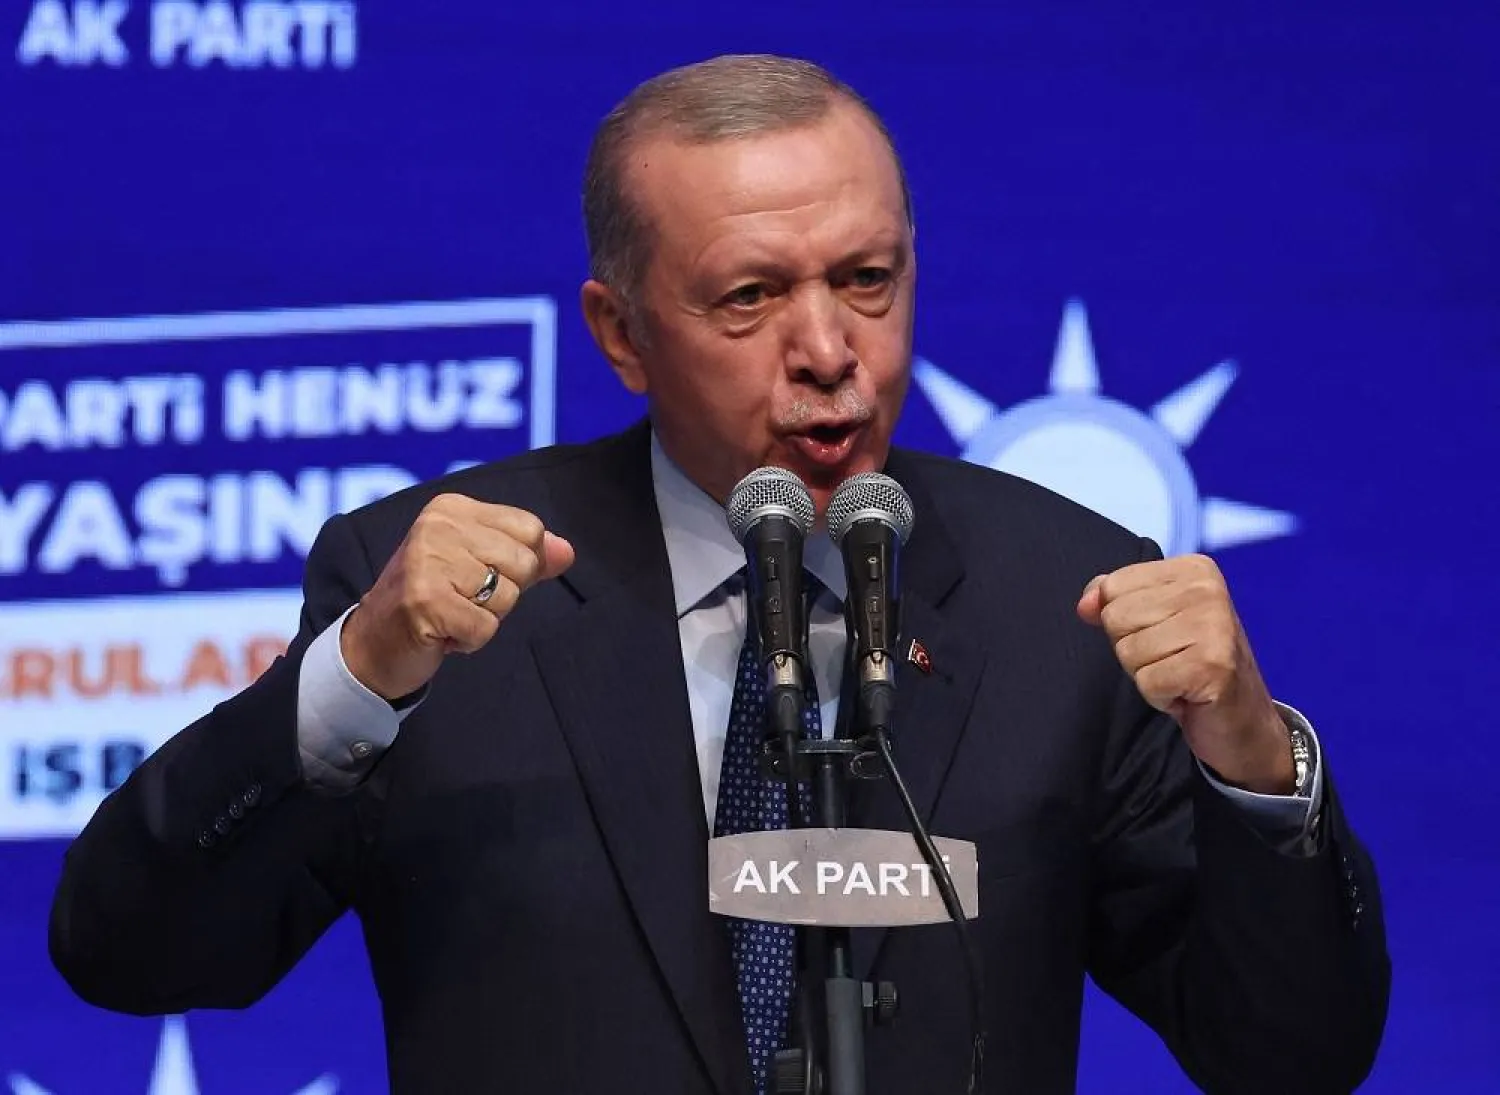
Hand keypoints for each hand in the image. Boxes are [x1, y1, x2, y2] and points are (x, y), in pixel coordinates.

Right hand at [341, 494, 574, 699]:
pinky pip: (486, 627)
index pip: (530, 529)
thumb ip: (527, 555)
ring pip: (508, 597)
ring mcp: (427, 562)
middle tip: (462, 598)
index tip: (477, 575)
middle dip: (503, 594)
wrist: (373, 644)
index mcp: (452, 508)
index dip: (519, 564)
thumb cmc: (433, 600)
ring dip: (485, 618)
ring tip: (451, 613)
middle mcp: (437, 526)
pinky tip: (442, 632)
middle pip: (524, 562)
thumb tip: (567, 552)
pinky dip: (471, 640)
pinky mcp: (425, 601)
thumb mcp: (480, 566)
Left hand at [1077, 554, 1293, 794]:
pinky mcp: (1212, 665)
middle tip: (1172, 660)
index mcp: (1192, 569)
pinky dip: (1160, 697)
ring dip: (1148, 675)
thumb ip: (1113, 600)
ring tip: (1181, 675)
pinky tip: (1188, 694)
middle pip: (1116, 618)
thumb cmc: (1192, 665)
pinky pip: (1147, 681)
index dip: (1125, 622)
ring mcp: (1213, 625)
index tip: (1162, 635)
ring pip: (1128, 652)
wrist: (1244, 721)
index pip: (1112, 587)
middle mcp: (1207, 589)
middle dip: (1134, 650)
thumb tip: (1085, 605)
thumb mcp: (1152, 620)